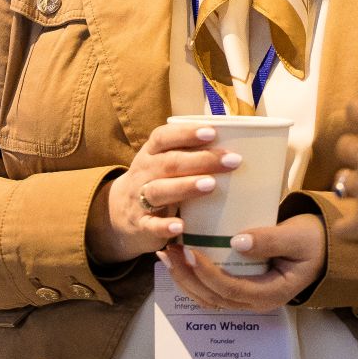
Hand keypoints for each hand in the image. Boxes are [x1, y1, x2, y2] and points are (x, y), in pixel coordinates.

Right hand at [87, 121, 244, 265]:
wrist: (119, 213)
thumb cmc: (157, 181)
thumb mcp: (165, 164)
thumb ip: (191, 154)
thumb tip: (238, 141)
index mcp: (151, 154)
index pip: (163, 137)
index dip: (186, 133)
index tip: (212, 131)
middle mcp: (144, 173)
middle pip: (170, 163)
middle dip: (201, 160)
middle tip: (232, 160)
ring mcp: (140, 199)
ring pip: (160, 190)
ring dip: (185, 187)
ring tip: (211, 185)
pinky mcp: (141, 225)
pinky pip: (151, 225)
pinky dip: (165, 226)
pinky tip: (181, 226)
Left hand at [158, 214, 325, 310]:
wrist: (322, 245)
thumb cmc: (313, 239)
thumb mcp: (297, 236)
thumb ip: (270, 239)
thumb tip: (237, 241)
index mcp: (271, 294)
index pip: (231, 289)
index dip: (207, 273)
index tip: (190, 251)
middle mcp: (256, 302)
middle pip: (213, 298)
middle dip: (187, 277)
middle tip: (170, 251)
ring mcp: (247, 297)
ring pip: (208, 298)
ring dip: (184, 279)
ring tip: (167, 255)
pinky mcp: (241, 287)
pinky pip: (211, 289)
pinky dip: (192, 277)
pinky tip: (180, 260)